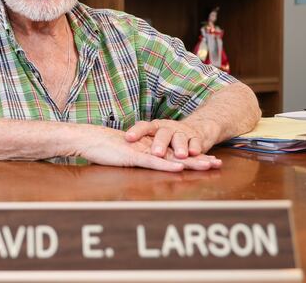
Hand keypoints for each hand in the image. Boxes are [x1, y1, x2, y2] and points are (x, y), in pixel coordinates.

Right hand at [78, 129, 219, 171]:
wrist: (88, 138)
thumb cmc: (103, 148)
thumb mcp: (123, 156)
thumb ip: (136, 159)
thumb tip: (147, 165)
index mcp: (149, 148)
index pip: (174, 154)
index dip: (192, 157)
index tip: (208, 161)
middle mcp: (149, 148)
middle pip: (178, 154)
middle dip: (199, 158)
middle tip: (217, 162)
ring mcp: (142, 151)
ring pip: (170, 158)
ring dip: (190, 162)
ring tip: (208, 164)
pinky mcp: (132, 156)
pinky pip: (153, 162)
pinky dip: (167, 165)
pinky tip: (180, 167)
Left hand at [124, 119, 219, 161]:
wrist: (195, 128)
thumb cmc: (165, 136)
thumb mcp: (152, 138)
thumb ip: (137, 144)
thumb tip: (112, 148)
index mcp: (154, 127)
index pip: (143, 127)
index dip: (136, 132)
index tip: (127, 138)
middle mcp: (167, 128)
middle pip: (163, 134)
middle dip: (160, 144)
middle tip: (156, 153)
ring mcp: (182, 132)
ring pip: (180, 138)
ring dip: (180, 147)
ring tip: (180, 155)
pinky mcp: (195, 138)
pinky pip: (196, 142)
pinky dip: (195, 147)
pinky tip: (195, 153)